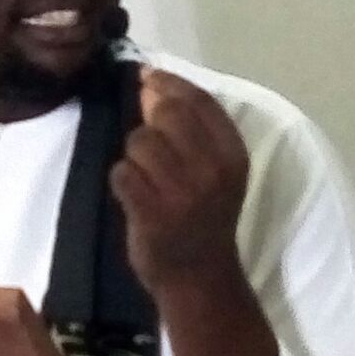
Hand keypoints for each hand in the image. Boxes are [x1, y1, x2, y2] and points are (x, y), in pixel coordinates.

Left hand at [110, 65, 248, 295]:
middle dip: (148, 121)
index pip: (199, 101)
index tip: (149, 77)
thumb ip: (189, 130)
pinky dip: (121, 181)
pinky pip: (121, 173)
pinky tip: (133, 195)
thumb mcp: (214, 172)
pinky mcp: (152, 211)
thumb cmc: (204, 219)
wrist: (199, 279)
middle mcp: (212, 170)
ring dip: (132, 156)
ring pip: (138, 142)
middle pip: (164, 114)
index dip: (169, 82)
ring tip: (144, 178)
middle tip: (150, 147)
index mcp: (233, 155)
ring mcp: (182, 192)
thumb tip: (150, 83)